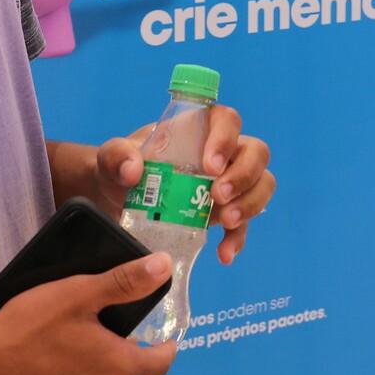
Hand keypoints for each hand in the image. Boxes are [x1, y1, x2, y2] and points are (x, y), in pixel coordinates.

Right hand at [0, 257, 177, 374]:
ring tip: (69, 365)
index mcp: (119, 369)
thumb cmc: (26, 330)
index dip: (164, 350)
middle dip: (121, 363)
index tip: (163, 342)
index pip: (160, 364)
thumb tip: (164, 266)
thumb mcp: (77, 294)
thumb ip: (125, 282)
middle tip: (97, 343)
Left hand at [88, 109, 275, 264]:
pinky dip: (237, 238)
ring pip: (261, 184)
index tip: (210, 165)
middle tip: (217, 196)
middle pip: (256, 153)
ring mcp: (228, 182)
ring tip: (226, 222)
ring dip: (250, 203)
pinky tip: (224, 253)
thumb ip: (117, 156)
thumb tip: (133, 171)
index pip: (227, 120)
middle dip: (244, 175)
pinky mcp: (225, 211)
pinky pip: (243, 223)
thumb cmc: (122, 166)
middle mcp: (222, 152)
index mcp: (199, 128)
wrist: (117, 196)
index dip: (226, 139)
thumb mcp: (112, 157)